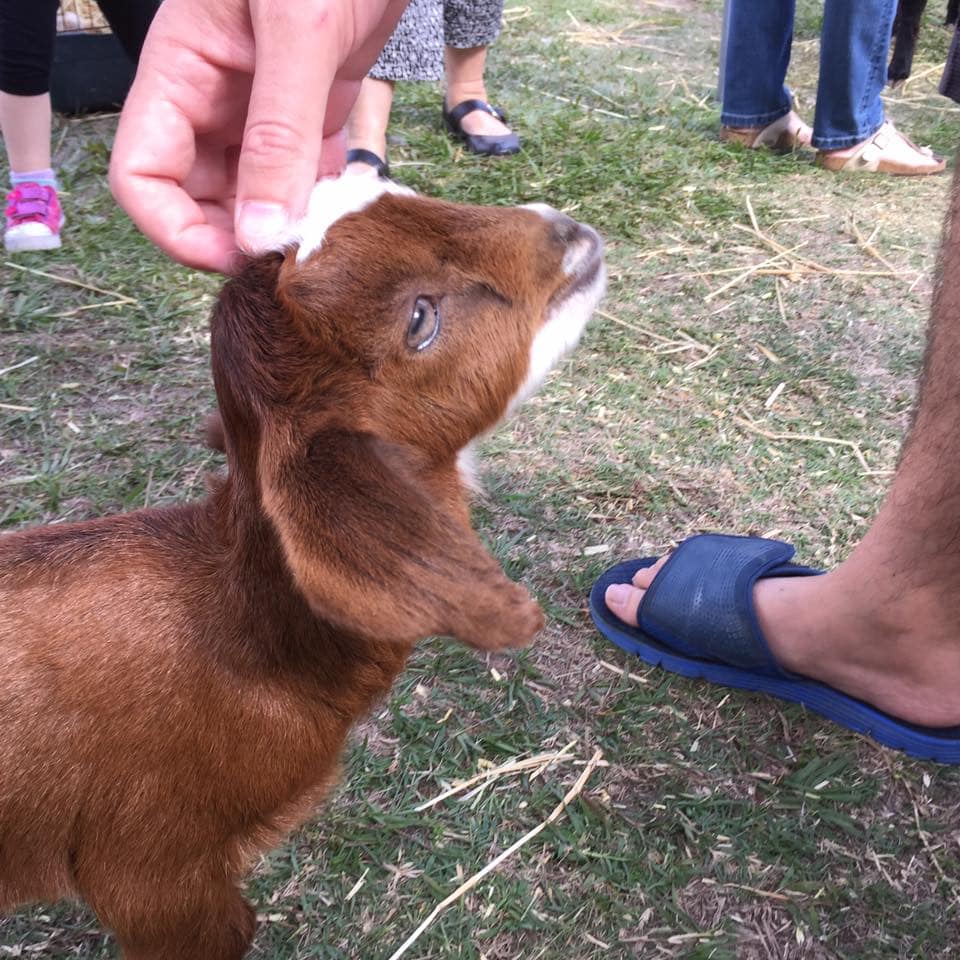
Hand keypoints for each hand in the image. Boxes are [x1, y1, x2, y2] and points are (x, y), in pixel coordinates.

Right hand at [109, 0, 407, 272]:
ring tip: (327, 236)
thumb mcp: (295, 33)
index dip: (176, 230)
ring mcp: (261, 109)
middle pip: (198, 197)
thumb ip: (278, 134)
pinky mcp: (310, 112)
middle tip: (295, 254)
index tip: (237, 254)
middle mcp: (213, 99)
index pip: (142, 176)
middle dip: (238, 235)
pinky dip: (320, 200)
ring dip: (284, 223)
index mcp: (180, 72)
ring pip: (253, 194)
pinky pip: (301, 175)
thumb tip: (260, 232)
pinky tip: (349, 211)